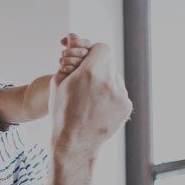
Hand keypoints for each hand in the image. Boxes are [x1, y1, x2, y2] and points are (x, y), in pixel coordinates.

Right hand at [49, 42, 129, 157]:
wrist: (74, 142)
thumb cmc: (62, 111)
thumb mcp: (57, 82)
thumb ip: (69, 60)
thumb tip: (73, 43)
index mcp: (90, 71)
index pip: (101, 48)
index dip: (95, 53)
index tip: (89, 60)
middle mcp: (108, 80)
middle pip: (109, 63)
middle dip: (99, 68)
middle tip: (88, 82)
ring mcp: (120, 94)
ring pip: (115, 79)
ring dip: (106, 83)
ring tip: (92, 99)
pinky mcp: (126, 106)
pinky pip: (120, 94)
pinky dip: (111, 97)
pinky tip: (99, 108)